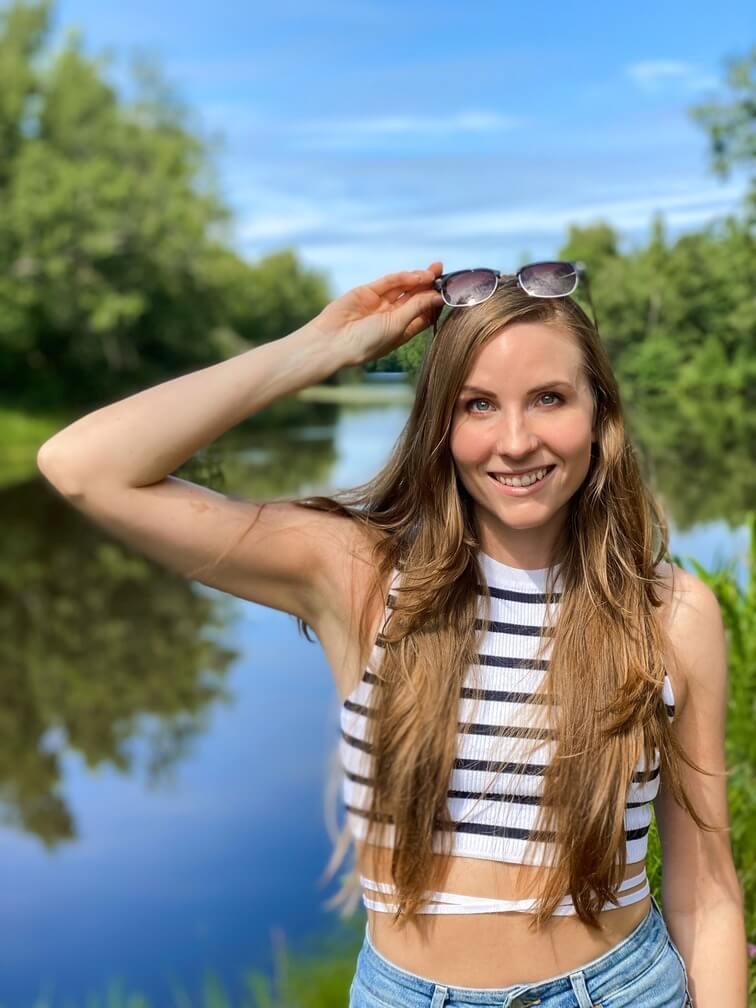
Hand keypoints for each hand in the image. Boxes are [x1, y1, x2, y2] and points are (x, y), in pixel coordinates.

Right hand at [308, 262, 444, 366]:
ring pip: (403, 288)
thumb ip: (416, 308)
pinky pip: (388, 282)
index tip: (449, 293)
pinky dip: (403, 277)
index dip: (436, 303)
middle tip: (444, 273)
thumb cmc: (365, 343)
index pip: (424, 315)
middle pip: (416, 298)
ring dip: (418, 279)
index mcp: (401, 331)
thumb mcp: (397, 326)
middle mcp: (392, 317)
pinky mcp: (367, 291)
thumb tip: (437, 296)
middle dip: (430, 286)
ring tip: (432, 273)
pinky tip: (416, 276)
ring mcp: (379, 304)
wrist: (332, 342)